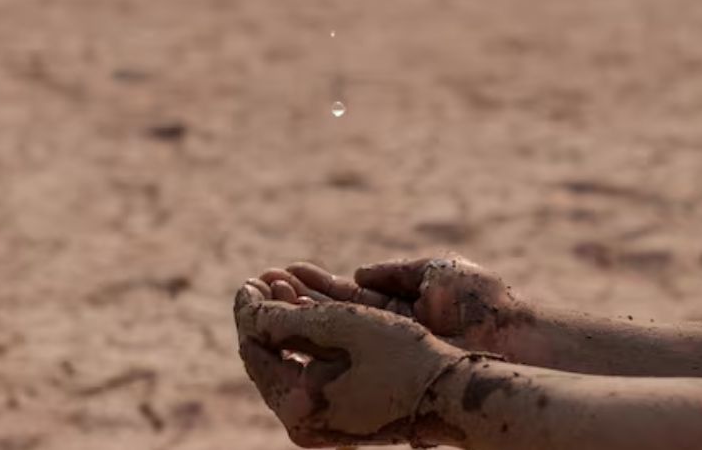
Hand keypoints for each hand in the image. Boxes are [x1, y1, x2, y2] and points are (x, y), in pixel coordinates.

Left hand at [233, 283, 462, 447]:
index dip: (250, 310)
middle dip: (266, 315)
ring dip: (285, 324)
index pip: (255, 349)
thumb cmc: (401, 356)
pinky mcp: (340, 418)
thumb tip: (247, 305)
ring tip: (282, 285)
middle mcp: (303, 423)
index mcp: (297, 406)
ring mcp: (321, 424)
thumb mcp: (340, 326)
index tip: (250, 278)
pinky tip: (307, 313)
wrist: (454, 394)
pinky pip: (309, 374)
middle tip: (263, 277)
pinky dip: (306, 343)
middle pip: (268, 359)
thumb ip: (284, 318)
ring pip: (289, 364)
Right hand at [259, 257, 536, 358]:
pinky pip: (346, 357)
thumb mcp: (434, 272)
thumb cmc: (484, 301)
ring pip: (329, 337)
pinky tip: (288, 330)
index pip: (343, 295)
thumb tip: (354, 272)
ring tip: (263, 301)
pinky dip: (316, 344)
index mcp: (397, 305)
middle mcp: (385, 331)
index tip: (281, 271)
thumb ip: (393, 273)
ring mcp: (386, 352)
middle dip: (291, 301)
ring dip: (294, 320)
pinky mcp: (391, 370)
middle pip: (328, 317)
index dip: (311, 285)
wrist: (514, 337)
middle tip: (259, 286)